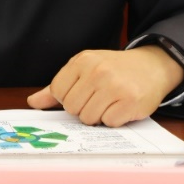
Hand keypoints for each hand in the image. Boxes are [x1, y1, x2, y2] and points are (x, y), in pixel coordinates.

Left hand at [27, 46, 183, 126]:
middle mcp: (98, 71)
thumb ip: (58, 87)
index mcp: (82, 61)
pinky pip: (109, 123)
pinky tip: (121, 107)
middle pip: (72, 108)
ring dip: (99, 116)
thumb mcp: (85, 69)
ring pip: (89, 119)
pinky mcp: (130, 101)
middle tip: (98, 98)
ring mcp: (115, 86)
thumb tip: (32, 102)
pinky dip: (114, 120)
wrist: (151, 66)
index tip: (82, 93)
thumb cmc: (114, 70)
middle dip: (83, 109)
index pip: (58, 92)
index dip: (68, 98)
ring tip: (110, 102)